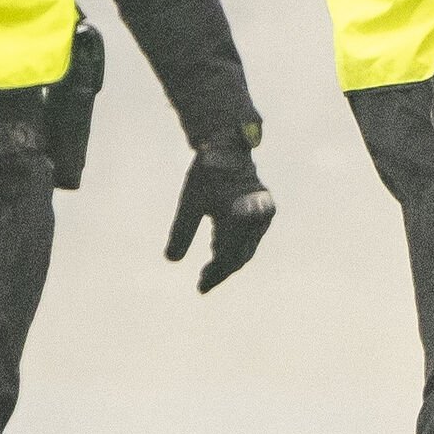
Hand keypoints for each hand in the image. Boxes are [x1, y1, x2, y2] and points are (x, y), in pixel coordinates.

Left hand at [168, 142, 277, 292]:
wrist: (227, 147)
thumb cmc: (207, 173)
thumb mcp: (190, 201)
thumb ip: (183, 230)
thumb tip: (171, 260)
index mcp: (241, 212)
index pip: (229, 255)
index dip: (216, 274)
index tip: (202, 287)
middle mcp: (257, 215)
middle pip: (239, 255)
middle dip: (221, 271)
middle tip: (202, 285)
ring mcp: (262, 215)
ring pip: (244, 248)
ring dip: (226, 262)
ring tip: (206, 275)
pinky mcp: (262, 213)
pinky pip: (247, 238)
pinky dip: (231, 249)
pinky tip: (215, 258)